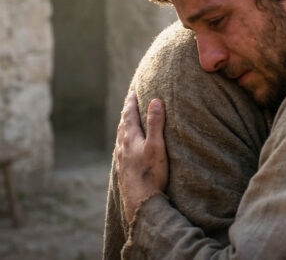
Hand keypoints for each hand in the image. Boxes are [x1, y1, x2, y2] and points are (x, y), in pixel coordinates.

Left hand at [115, 90, 168, 223]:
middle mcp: (122, 146)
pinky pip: (121, 148)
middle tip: (129, 101)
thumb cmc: (151, 173)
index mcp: (130, 138)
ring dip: (124, 125)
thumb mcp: (157, 145)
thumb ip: (156, 123)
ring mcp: (121, 158)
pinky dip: (124, 139)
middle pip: (123, 124)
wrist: (139, 201)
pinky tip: (125, 146)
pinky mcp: (123, 169)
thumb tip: (155, 100)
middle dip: (127, 111)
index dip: (132, 102)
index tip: (133, 91)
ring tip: (127, 120)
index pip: (129, 114)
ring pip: (120, 136)